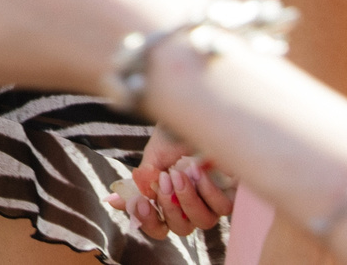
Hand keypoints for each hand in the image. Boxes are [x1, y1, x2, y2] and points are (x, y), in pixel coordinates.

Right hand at [120, 127, 234, 235]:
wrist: (196, 116)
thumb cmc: (175, 136)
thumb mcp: (152, 157)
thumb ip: (140, 182)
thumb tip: (114, 201)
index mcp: (168, 200)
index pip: (157, 226)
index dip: (146, 220)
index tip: (139, 202)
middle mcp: (191, 206)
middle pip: (181, 229)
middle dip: (169, 206)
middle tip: (164, 179)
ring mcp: (212, 203)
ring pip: (203, 222)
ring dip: (187, 198)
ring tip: (180, 172)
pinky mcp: (232, 196)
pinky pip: (221, 208)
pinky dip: (206, 190)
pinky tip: (198, 169)